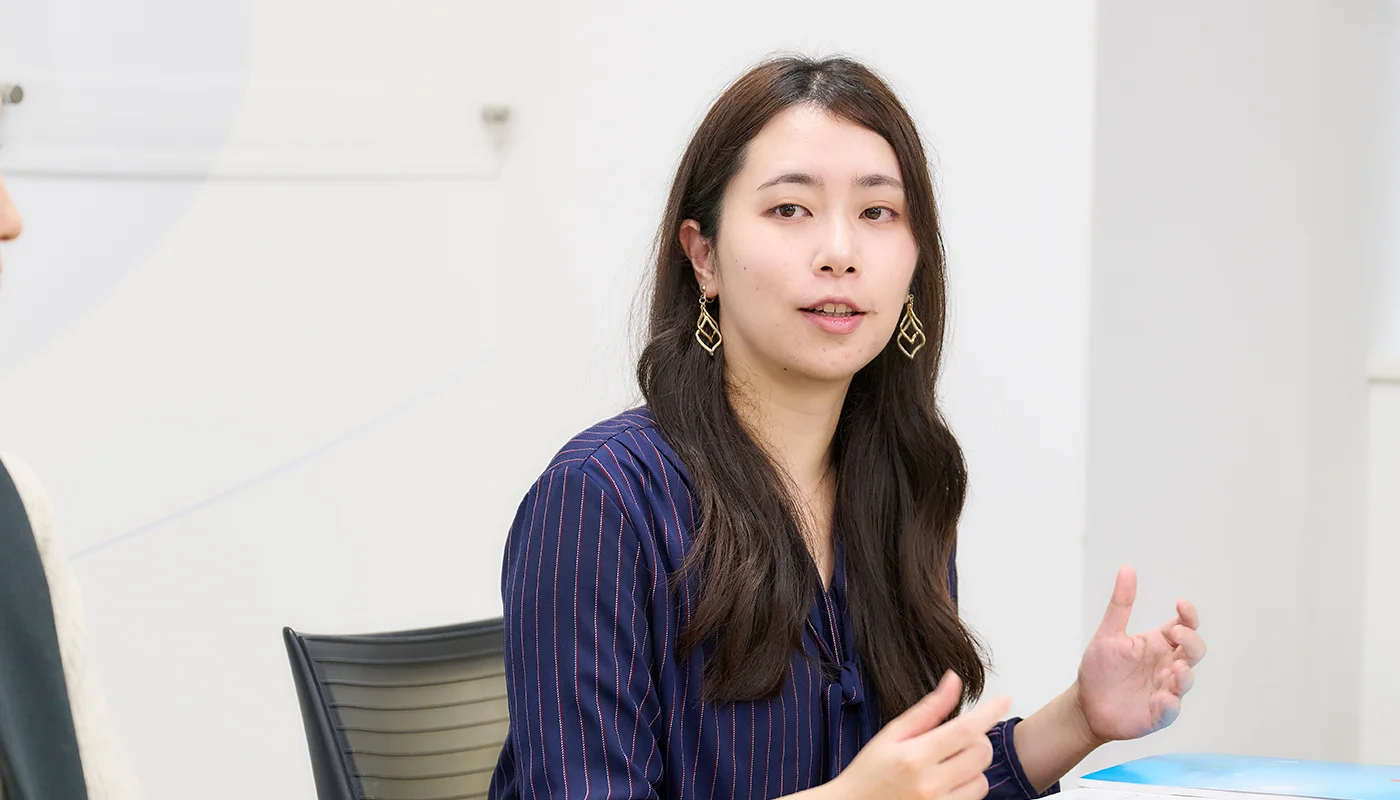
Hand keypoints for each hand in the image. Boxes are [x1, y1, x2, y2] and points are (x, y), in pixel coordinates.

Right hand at [828, 672, 1009, 799]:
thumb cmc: (869, 773)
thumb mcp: (892, 734)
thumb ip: (927, 709)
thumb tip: (953, 680)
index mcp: (914, 756)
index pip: (964, 729)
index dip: (989, 713)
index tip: (1004, 700)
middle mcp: (929, 784)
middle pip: (981, 754)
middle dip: (976, 740)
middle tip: (957, 738)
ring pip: (982, 780)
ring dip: (973, 768)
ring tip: (949, 765)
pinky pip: (973, 799)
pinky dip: (967, 787)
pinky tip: (948, 783)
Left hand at [1075, 565, 1206, 742]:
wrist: (1085, 703)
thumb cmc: (1100, 668)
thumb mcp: (1109, 634)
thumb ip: (1121, 604)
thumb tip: (1127, 568)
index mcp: (1158, 644)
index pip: (1185, 626)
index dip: (1189, 615)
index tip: (1181, 604)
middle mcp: (1167, 665)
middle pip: (1194, 651)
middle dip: (1192, 642)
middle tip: (1176, 635)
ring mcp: (1165, 689)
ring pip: (1187, 680)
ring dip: (1185, 674)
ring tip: (1176, 668)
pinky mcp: (1158, 713)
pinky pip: (1171, 710)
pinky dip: (1171, 704)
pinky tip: (1165, 698)